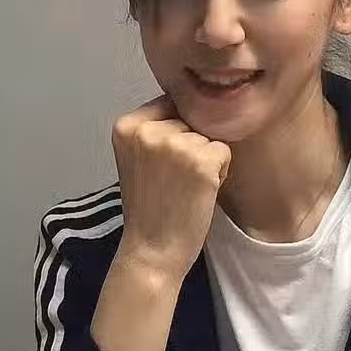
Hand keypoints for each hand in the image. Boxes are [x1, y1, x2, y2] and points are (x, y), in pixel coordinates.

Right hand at [112, 97, 231, 284]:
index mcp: (126, 126)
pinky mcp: (200, 161)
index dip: (176, 134)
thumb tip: (190, 100)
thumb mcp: (136, 158)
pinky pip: (224, 152)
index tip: (161, 167)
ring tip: (185, 187)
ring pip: (209, 136)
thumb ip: (153, 130)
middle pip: (190, 120)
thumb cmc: (149, 208)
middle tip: (174, 181)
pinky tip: (199, 192)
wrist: (152, 250)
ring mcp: (174, 144)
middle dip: (191, 146)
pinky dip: (220, 172)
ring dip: (206, 160)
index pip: (169, 105)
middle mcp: (147, 129)